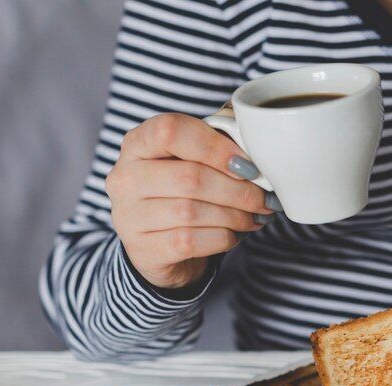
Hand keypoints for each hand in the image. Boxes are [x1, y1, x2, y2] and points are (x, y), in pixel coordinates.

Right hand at [106, 113, 273, 289]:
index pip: (171, 130)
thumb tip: (256, 134)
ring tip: (256, 216)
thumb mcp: (195, 160)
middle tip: (265, 198)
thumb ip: (218, 140)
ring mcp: (129, 216)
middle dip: (238, 190)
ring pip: (191, 212)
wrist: (162, 246)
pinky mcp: (143, 249)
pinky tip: (235, 234)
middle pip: (189, 177)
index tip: (249, 164)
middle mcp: (125, 177)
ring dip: (235, 215)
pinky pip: (190, 241)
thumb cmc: (184, 194)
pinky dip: (222, 238)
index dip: (216, 146)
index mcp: (138, 143)